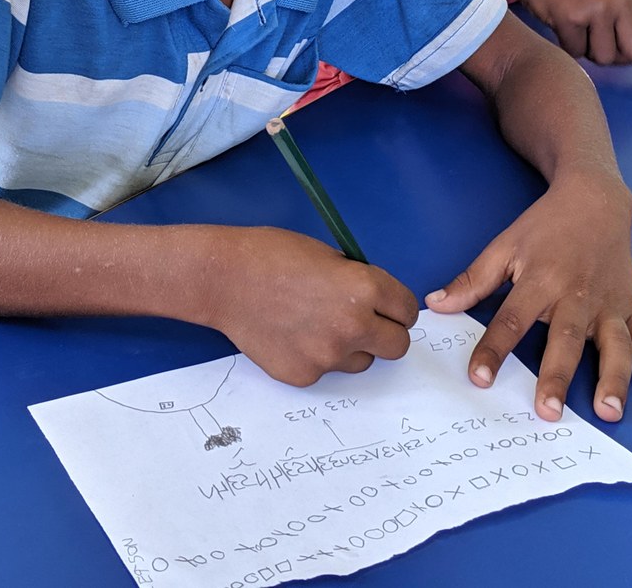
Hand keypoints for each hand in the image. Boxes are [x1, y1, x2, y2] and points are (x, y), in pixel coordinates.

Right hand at [196, 226, 418, 385]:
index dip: (398, 307)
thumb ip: (358, 281)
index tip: (388, 307)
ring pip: (362, 362)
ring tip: (318, 324)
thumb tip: (376, 301)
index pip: (407, 311)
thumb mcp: (329, 256)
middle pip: (398, 346)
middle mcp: (353, 326)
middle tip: (365, 322)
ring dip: (352, 347)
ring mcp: (328, 356)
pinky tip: (293, 334)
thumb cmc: (273, 255)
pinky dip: (317, 356)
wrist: (224, 279)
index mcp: (364, 288)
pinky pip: (326, 369)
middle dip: (386, 333)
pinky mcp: (304, 376)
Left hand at [424, 172, 631, 421]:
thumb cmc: (544, 227)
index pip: (512, 319)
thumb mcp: (504, 246)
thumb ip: (472, 280)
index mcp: (540, 280)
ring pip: (613, 345)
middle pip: (565, 339)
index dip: (494, 349)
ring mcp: (608, 303)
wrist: (594, 201)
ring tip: (607, 411)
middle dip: (557, 376)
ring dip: (612, 379)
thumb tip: (436, 305)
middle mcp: (576, 295)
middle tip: (548, 411)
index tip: (479, 378)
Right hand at [514, 0, 631, 71]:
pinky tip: (560, 22)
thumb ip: (626, 16)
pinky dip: (567, 45)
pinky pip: (577, 52)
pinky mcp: (573, 16)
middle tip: (597, 39)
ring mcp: (598, 6)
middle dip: (616, 55)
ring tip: (576, 25)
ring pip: (604, 57)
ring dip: (588, 51)